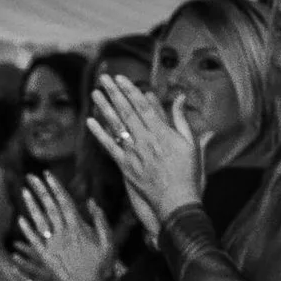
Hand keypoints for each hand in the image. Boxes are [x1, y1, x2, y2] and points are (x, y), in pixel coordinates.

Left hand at [17, 177, 114, 280]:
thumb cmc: (101, 266)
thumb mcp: (108, 242)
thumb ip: (101, 221)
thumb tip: (92, 203)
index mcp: (78, 227)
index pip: (64, 201)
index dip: (55, 187)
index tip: (48, 175)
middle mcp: (63, 232)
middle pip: (50, 206)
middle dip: (41, 189)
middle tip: (31, 176)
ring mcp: (52, 244)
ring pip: (40, 219)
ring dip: (31, 204)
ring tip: (24, 191)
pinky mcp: (45, 256)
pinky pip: (34, 240)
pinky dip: (27, 229)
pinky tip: (20, 219)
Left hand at [87, 73, 202, 223]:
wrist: (177, 201)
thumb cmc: (189, 173)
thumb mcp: (191, 144)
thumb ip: (182, 120)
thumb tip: (179, 97)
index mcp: (163, 133)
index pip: (143, 106)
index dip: (130, 91)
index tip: (121, 78)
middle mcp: (146, 141)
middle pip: (127, 112)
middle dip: (114, 93)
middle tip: (103, 78)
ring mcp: (134, 154)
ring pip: (116, 126)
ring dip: (104, 108)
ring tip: (95, 93)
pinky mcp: (125, 167)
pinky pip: (110, 147)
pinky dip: (99, 133)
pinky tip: (90, 121)